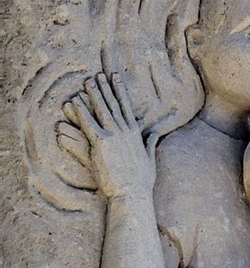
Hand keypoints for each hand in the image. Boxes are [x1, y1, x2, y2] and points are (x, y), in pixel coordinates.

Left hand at [57, 73, 156, 200]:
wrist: (132, 193)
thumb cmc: (141, 182)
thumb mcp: (150, 159)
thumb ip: (151, 143)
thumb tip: (156, 132)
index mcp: (135, 134)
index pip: (126, 107)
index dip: (120, 91)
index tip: (116, 78)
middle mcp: (125, 131)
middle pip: (113, 104)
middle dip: (105, 88)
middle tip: (98, 74)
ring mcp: (113, 136)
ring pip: (101, 110)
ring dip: (93, 95)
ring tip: (87, 82)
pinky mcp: (102, 143)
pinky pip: (89, 123)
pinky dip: (82, 111)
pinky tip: (75, 102)